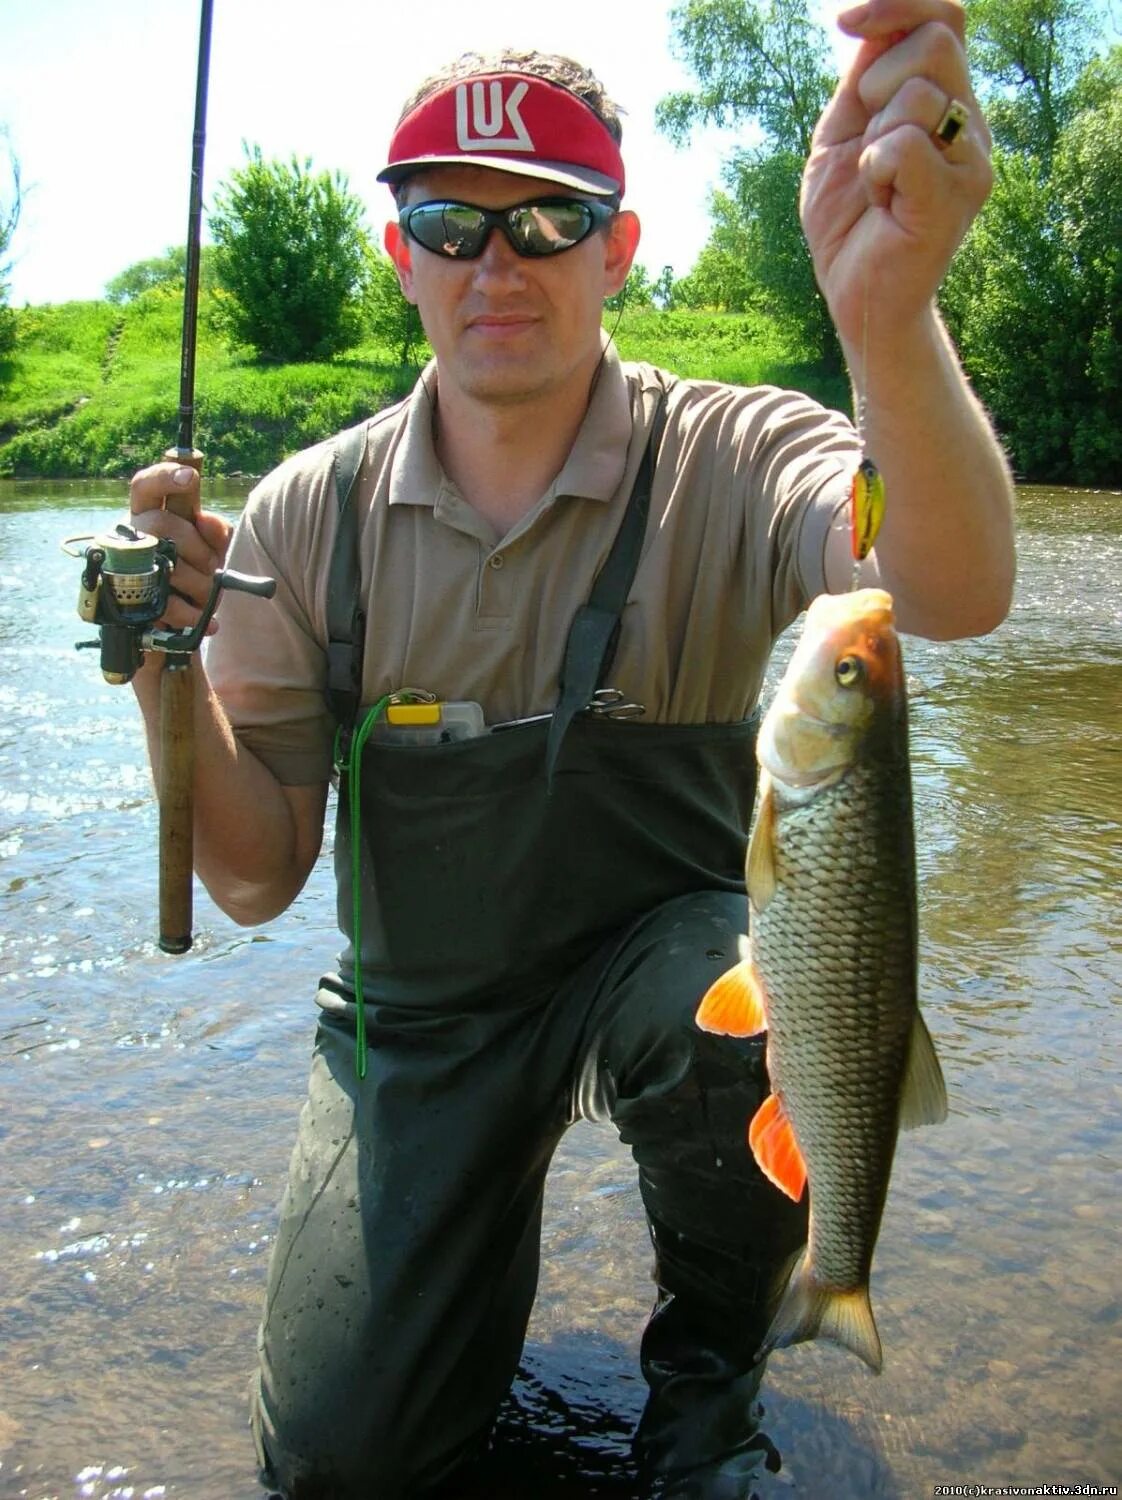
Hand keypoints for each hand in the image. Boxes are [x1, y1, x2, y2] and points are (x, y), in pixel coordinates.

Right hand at [128, 461, 232, 634]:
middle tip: (212, 565)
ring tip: (209, 593)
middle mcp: (133, 536)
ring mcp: (128, 569)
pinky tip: (206, 618)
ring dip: (201, 584)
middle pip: (159, 524)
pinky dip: (193, 613)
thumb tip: (206, 521)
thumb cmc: (196, 569)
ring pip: (167, 566)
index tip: (191, 477)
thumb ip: (217, 531)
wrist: (182, 616)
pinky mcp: (132, 601)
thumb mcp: (214, 546)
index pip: (146, 486)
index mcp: (150, 514)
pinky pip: (165, 604)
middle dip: (195, 547)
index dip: (164, 477)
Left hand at [800, 0, 992, 353]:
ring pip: (919, 94)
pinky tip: (880, 200)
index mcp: (945, 101)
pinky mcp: (956, 197)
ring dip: (874, 136)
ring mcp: (971, 160)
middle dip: (877, 82)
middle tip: (866, 140)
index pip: (945, 17)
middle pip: (934, 42)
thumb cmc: (848, 221)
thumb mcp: (842, 134)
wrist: (855, 296)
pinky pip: (907, 145)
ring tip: (876, 183)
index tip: (845, 21)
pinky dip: (876, 168)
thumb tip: (871, 18)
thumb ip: (862, 76)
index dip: (898, 4)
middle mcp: (969, 124)